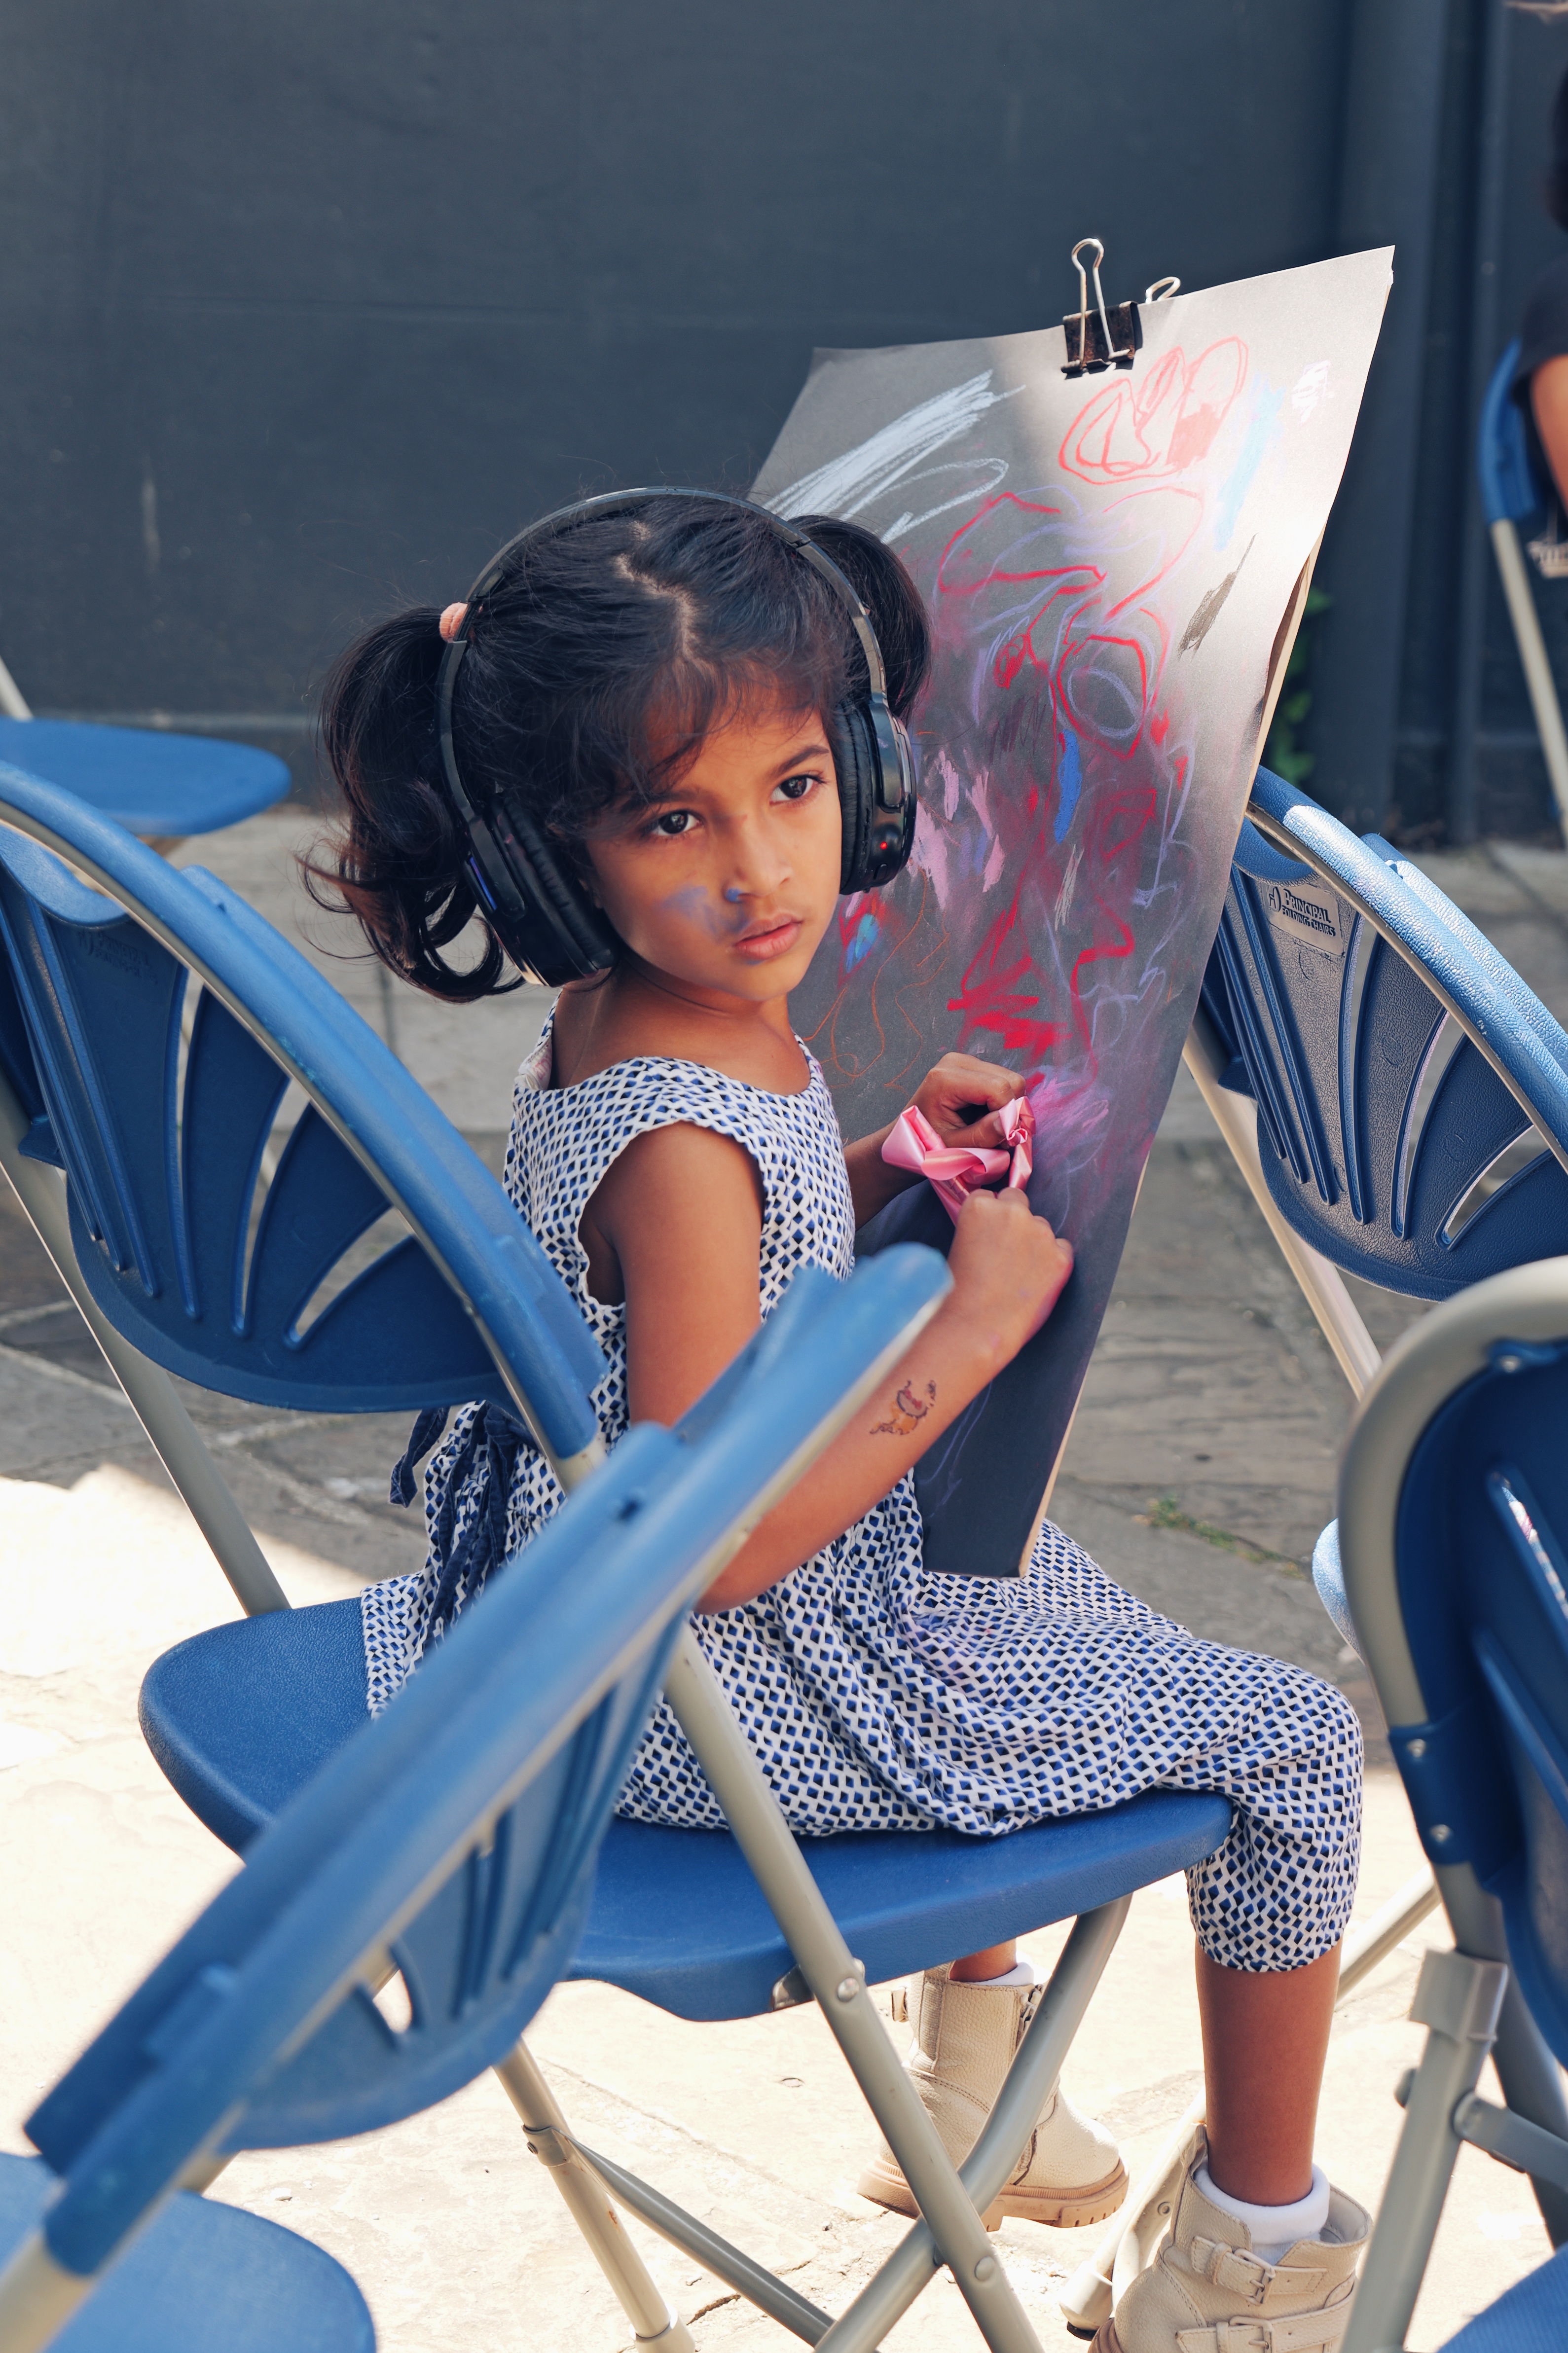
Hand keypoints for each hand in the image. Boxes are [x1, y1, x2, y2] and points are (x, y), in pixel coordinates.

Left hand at [909, 1053, 1025, 1153]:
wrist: (909, 1133)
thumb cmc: (926, 1141)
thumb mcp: (954, 1145)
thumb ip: (982, 1135)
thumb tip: (1012, 1124)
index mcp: (946, 1078)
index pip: (999, 1088)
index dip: (1008, 1115)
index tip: (1003, 1139)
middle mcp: (957, 1061)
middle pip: (1011, 1081)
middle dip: (1010, 1110)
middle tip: (997, 1135)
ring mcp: (966, 1060)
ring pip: (1012, 1081)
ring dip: (1007, 1107)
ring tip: (986, 1125)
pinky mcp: (973, 1066)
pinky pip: (1004, 1081)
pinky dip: (1001, 1102)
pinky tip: (984, 1115)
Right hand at [943, 1187, 1073, 1362]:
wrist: (977, 1326)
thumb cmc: (960, 1294)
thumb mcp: (958, 1247)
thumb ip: (979, 1227)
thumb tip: (994, 1229)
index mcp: (980, 1207)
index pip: (989, 1196)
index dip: (988, 1218)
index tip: (987, 1235)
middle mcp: (1012, 1212)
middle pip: (1017, 1199)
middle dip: (1012, 1218)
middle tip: (1004, 1249)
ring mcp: (1040, 1233)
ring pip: (1041, 1225)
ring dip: (1033, 1240)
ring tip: (1017, 1272)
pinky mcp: (1060, 1256)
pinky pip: (1062, 1248)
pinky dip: (1053, 1260)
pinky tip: (1035, 1280)